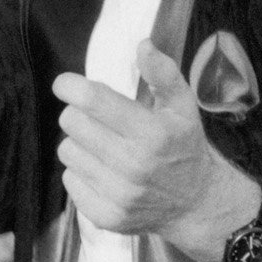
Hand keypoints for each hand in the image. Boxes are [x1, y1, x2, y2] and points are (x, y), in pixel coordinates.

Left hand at [54, 40, 261, 261]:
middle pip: (72, 123)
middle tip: (98, 119)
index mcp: (152, 133)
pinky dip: (82, 173)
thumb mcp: (184, 106)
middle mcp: (134, 166)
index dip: (71, 86)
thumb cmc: (185, 146)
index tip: (66, 84)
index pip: (93, 101)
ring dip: (80, 144)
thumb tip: (142, 45)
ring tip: (103, 147)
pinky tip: (104, 172)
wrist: (196, 203)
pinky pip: (70, 181)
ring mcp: (119, 194)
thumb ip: (163, 73)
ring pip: (67, 151)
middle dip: (80, 115)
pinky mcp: (106, 216)